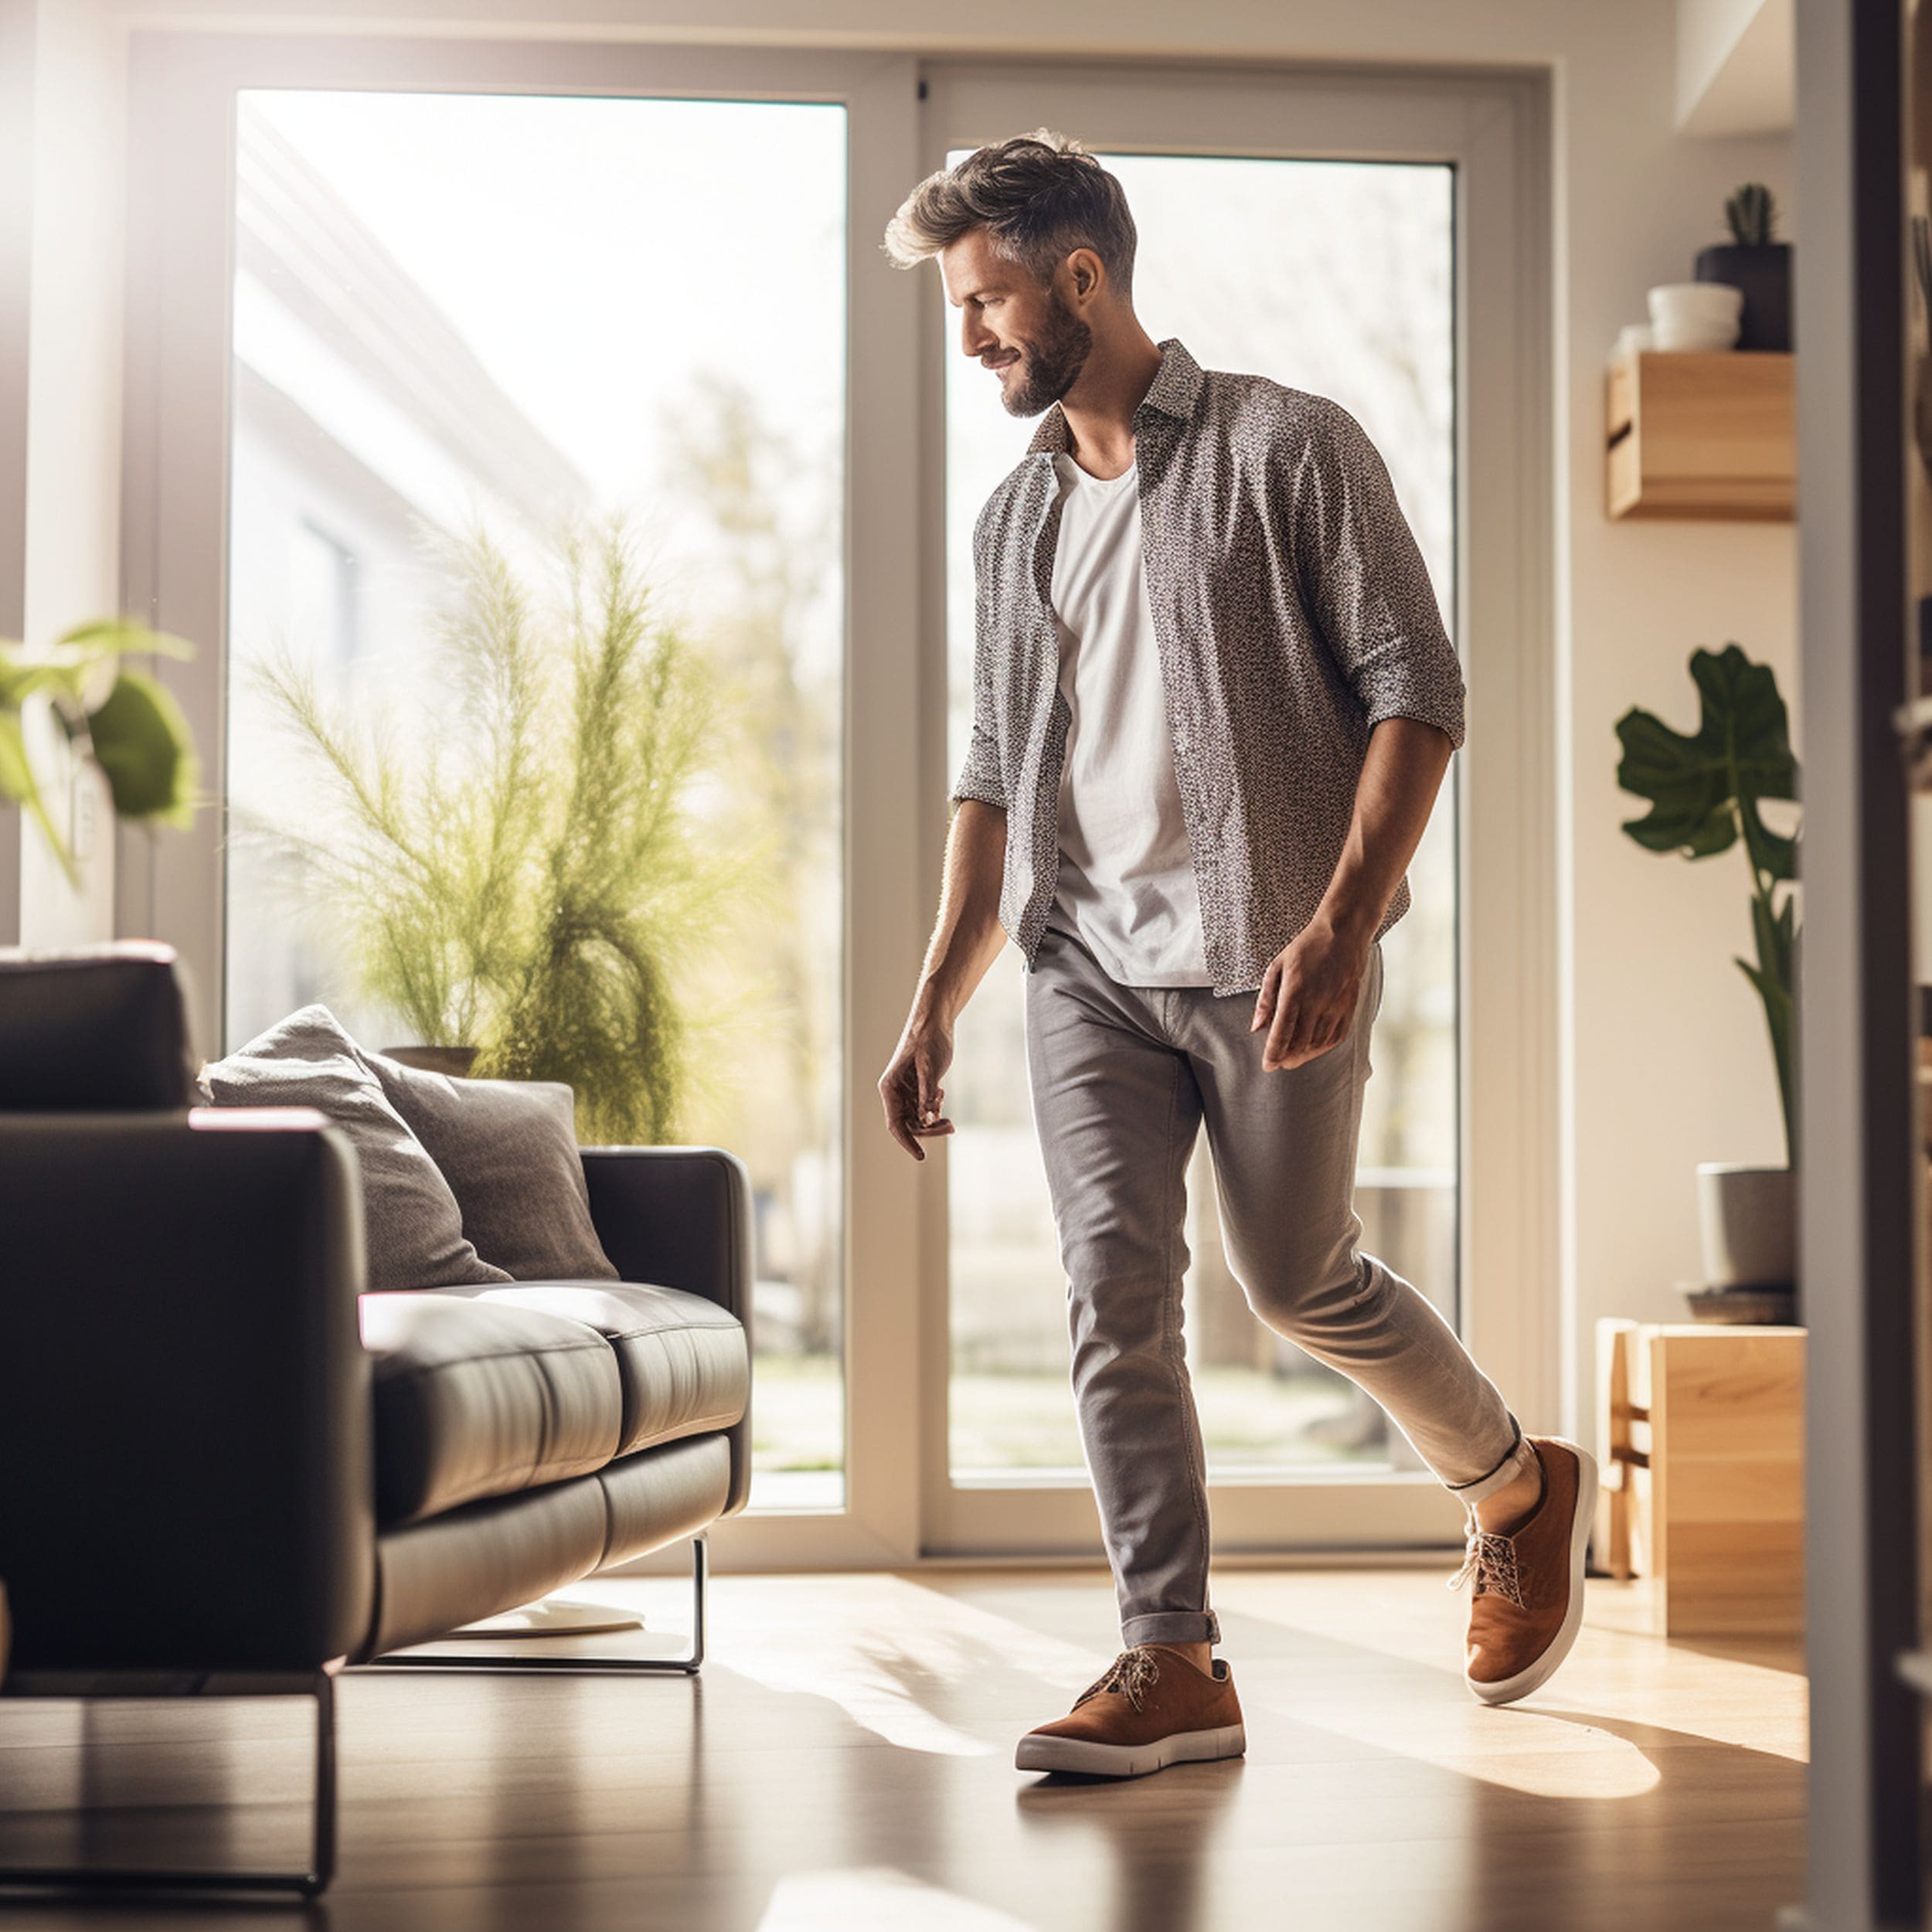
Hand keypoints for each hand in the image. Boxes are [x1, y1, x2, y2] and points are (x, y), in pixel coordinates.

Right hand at [878, 1014, 955, 1160]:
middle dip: (928, 1130)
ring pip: (919, 1118)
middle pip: (909, 1124)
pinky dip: (936, 1110)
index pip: (895, 1124)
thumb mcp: (929, 1068)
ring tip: (950, 1122)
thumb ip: (927, 1095)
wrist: (935, 1022)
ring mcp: (908, 1091)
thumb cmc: (928, 1041)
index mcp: (890, 1088)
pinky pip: (926, 1109)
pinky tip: (941, 1094)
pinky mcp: (920, 1088)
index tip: (921, 1156)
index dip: (907, 1142)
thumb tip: (927, 1120)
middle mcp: (897, 1092)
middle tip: (949, 1128)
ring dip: (934, 1123)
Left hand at [1250, 920, 1367, 1070]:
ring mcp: (1335, 1006)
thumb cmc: (1307, 948)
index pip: (1282, 1032)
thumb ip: (1266, 999)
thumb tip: (1257, 1027)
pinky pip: (1335, 1038)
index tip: (1267, 1065)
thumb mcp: (1277, 966)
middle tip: (1277, 1061)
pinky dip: (1321, 1048)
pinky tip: (1311, 1048)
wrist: (1343, 934)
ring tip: (1291, 1057)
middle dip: (1286, 1057)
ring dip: (1303, 1055)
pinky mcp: (1349, 1008)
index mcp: (1295, 990)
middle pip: (1299, 1043)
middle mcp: (1317, 1002)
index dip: (1274, 1053)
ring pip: (1317, 1044)